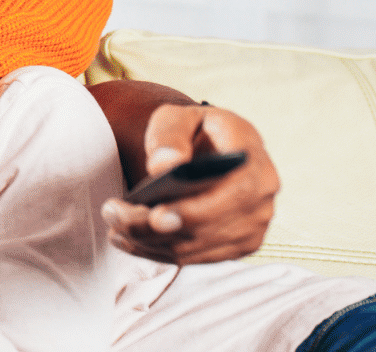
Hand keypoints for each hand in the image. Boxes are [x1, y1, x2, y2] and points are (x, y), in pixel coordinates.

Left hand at [101, 102, 278, 263]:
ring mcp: (252, 227)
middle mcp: (262, 198)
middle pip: (208, 227)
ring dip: (149, 241)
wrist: (210, 151)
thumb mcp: (179, 118)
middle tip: (113, 215)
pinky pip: (194, 258)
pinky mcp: (236, 247)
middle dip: (155, 227)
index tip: (155, 214)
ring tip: (113, 225)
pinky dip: (156, 252)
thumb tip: (165, 165)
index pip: (235, 193)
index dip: (196, 210)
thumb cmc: (194, 132)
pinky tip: (127, 239)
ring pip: (196, 248)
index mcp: (254, 159)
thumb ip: (170, 135)